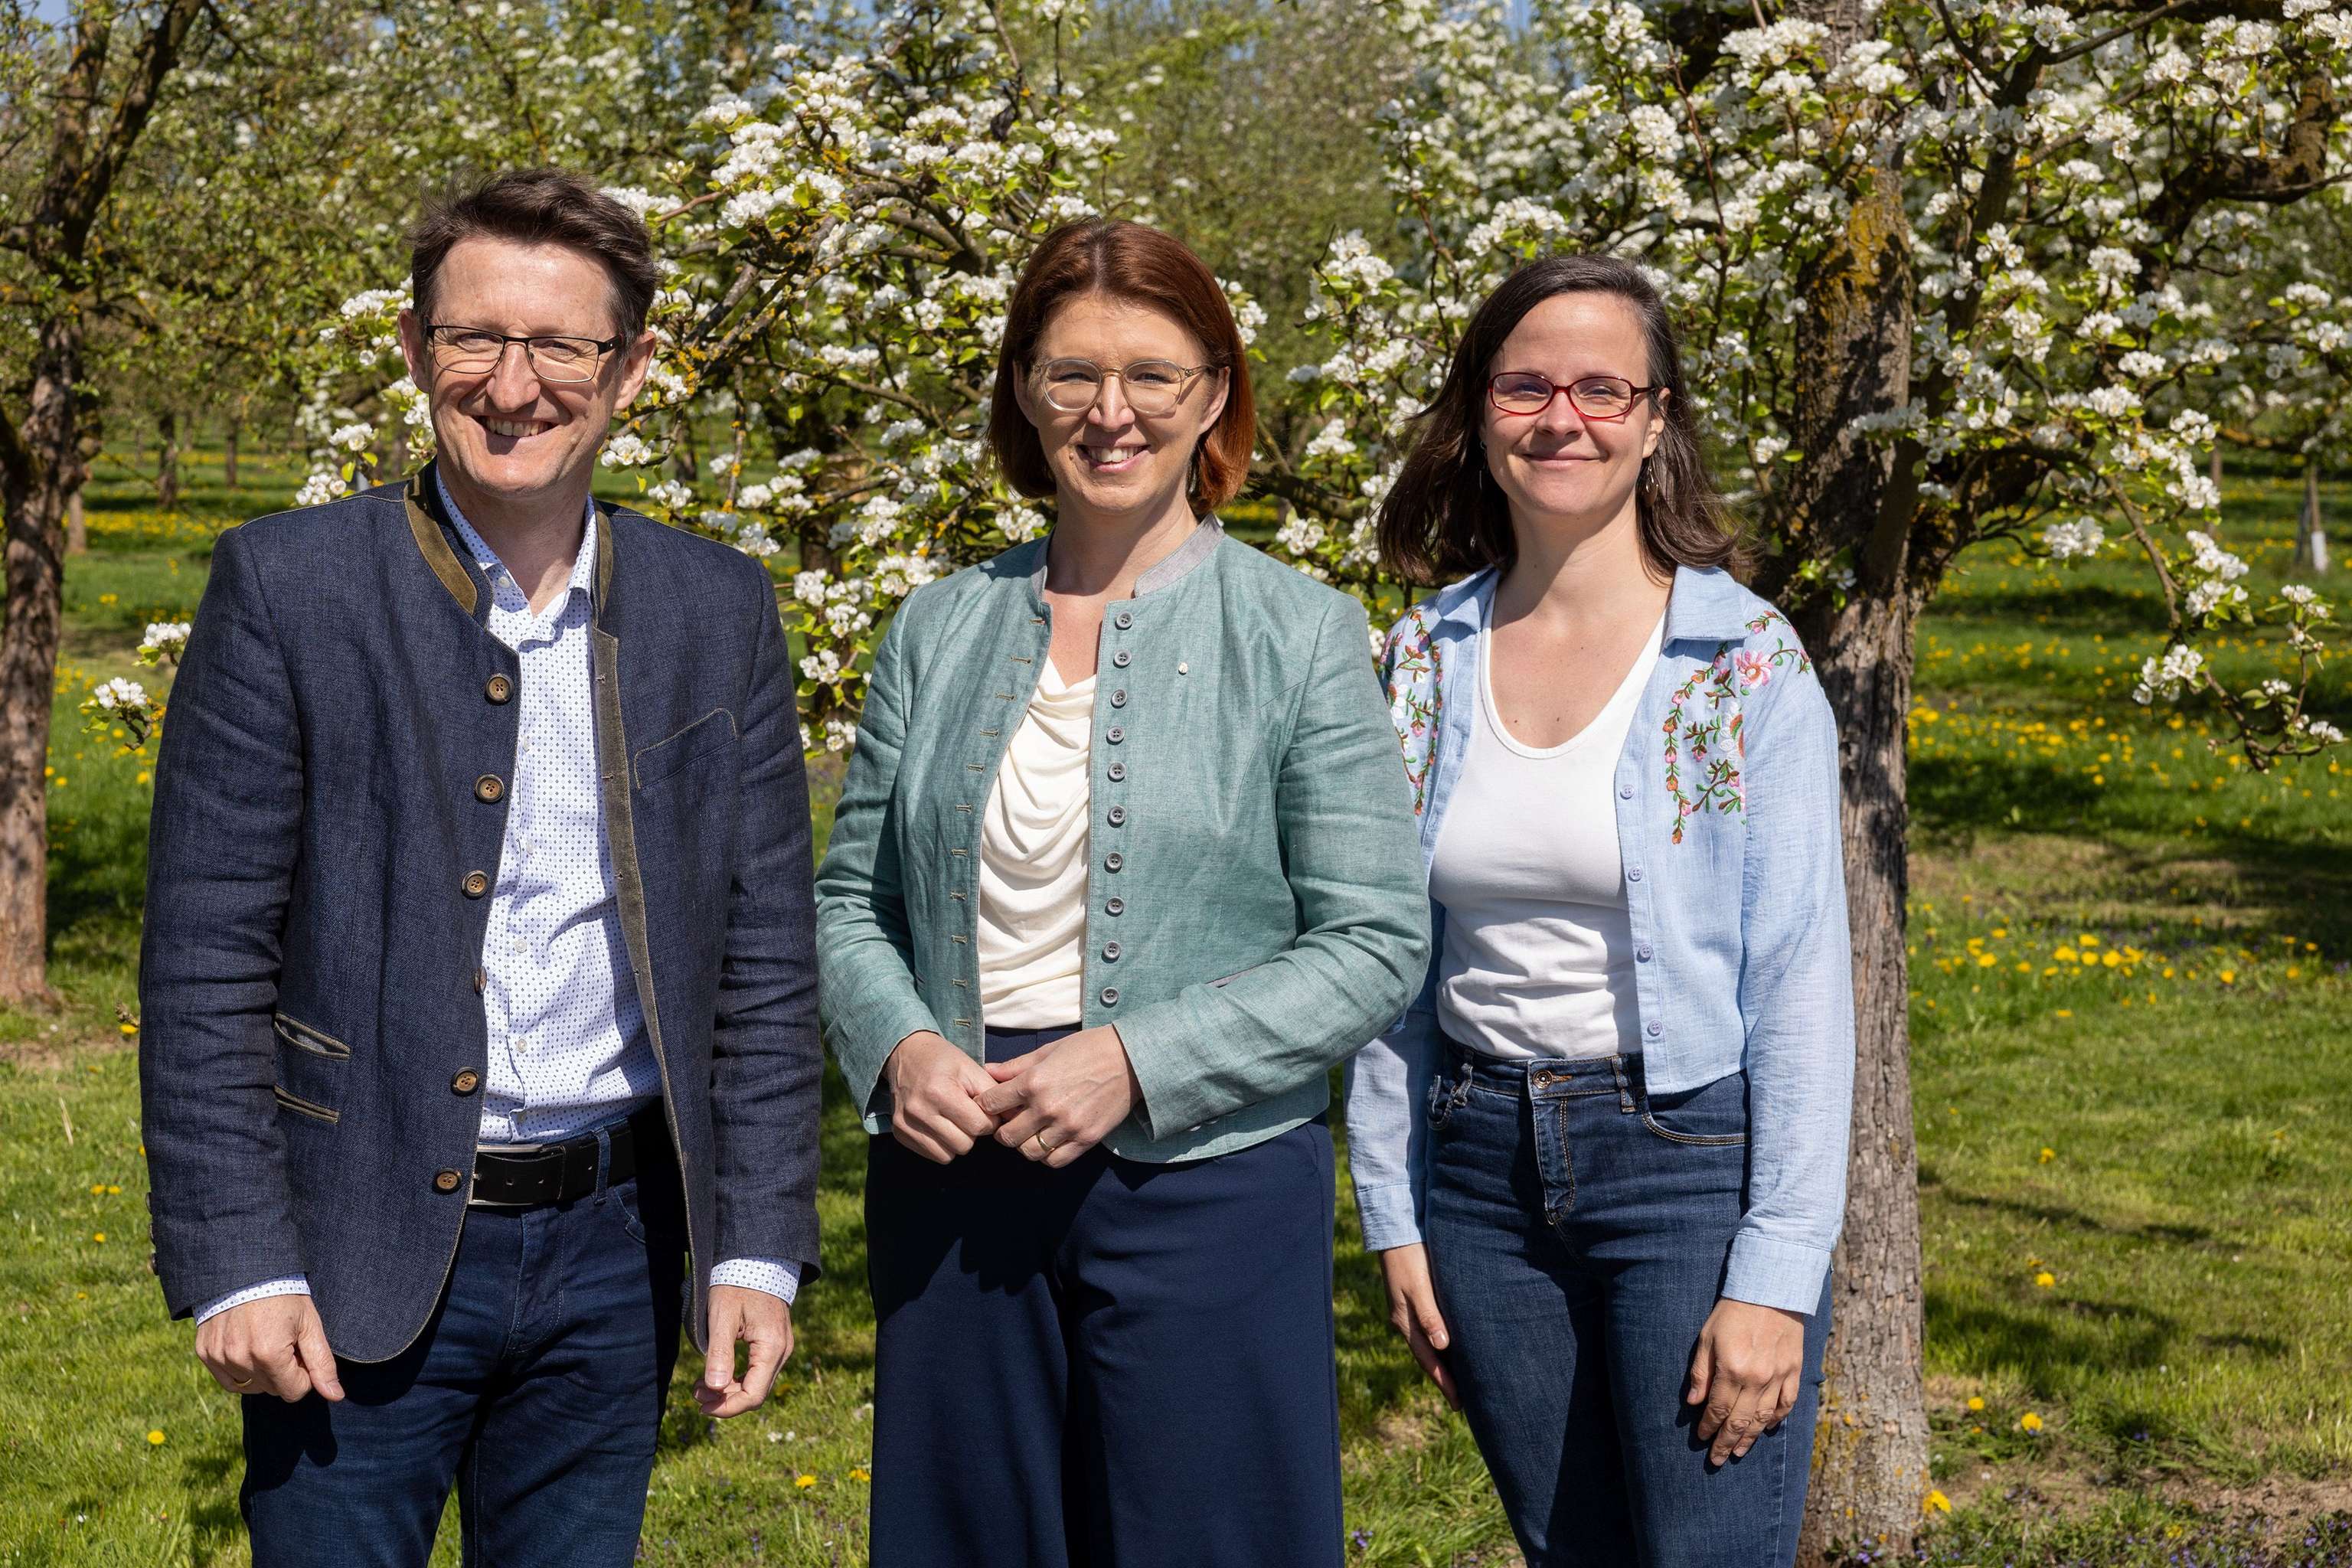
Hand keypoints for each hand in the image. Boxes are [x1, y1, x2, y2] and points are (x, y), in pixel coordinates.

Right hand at [195, 1295, 344, 1403]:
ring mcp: (219, 1357)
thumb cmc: (284, 1295)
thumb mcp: (309, 1325)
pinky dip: (242, 1370)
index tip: (302, 1350)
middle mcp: (241, 1359)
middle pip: (273, 1389)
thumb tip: (335, 1396)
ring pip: (251, 1386)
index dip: (304, 1374)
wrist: (246, 1269)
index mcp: (270, 1354)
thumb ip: (322, 1363)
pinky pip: (229, 1380)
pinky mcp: (205, 1353)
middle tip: (285, 1341)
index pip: (294, 1391)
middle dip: (285, 1371)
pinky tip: (249, 1348)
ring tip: (266, 1340)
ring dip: (263, 1372)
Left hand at [698, 1285, 793, 1418]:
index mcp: (771, 1347)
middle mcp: (782, 1351)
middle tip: (696, 1392)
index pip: (753, 1395)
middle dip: (725, 1399)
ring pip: (757, 1383)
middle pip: (756, 1392)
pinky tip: (718, 1372)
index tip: (702, 1406)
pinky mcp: (774, 1342)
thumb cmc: (737, 1284)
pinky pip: (758, 1370)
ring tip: (701, 1384)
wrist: (756, 1259)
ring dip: (729, 1389)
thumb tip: (715, 1390)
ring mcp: (781, 1347)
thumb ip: (720, 1354)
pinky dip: (737, 1377)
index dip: (727, 1407)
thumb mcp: (722, 1317)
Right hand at [882, 1030, 999, 1162]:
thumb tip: (1013, 1117)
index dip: (989, 1120)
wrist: (906, 1054)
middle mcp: (919, 1110)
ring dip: (957, 1141)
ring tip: (954, 1120)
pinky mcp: (899, 1133)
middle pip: (964, 1145)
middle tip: (969, 1115)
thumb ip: (993, 1094)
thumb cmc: (943, 1060)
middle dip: (972, 1132)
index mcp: (939, 1091)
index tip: (985, 1110)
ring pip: (948, 1155)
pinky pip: (932, 1155)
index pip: (978, 1126)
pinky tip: (940, 1126)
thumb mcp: (971, 1068)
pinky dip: (941, 1145)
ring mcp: (906, 1124)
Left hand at [974, 1025, 1139, 1166]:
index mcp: (1033, 1081)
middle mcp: (1047, 1107)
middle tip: (1010, 1122)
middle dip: (1002, 1130)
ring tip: (1030, 1133)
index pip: (991, 1104)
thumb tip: (987, 1072)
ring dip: (1024, 1145)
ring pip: (1028, 1152)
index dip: (986, 1105)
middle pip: (1006, 1136)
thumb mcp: (1048, 1050)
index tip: (991, 1105)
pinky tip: (1050, 1141)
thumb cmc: (1088, 1049)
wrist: (1131, 1059)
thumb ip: (1016, 1066)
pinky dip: (1047, 1155)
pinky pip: (1055, 1161)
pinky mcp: (1086, 1139)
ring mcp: (1067, 1126)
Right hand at [1377, 1243, 1458, 1408]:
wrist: (1396, 1232)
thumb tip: (1442, 1347)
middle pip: (1428, 1357)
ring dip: (1444, 1363)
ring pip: (1430, 1345)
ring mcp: (1411, 1311)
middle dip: (1444, 1379)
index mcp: (1405, 1322)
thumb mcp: (1419, 1286)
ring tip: (1462, 1380)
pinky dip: (1443, 1343)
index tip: (1459, 1403)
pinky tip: (1453, 1346)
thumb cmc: (1410, 1258)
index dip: (1444, 1382)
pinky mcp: (1418, 1299)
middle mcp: (1407, 1321)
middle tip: (1463, 1402)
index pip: (1428, 1360)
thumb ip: (1430, 1315)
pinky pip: (1432, 1329)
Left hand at [1685, 1298, 1805, 1464]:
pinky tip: (1766, 1429)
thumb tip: (1693, 1403)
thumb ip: (1701, 1372)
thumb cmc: (1733, 1312)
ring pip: (1763, 1418)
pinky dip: (1776, 1420)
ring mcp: (1778, 1377)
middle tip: (1716, 1460)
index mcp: (1732, 1369)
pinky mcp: (1794, 1371)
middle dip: (1725, 1443)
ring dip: (1749, 1438)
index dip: (1708, 1427)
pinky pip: (1786, 1404)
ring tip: (1738, 1453)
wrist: (1771, 1290)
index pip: (1717, 1409)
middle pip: (1739, 1421)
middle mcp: (1756, 1378)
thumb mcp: (1707, 1337)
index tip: (1701, 1438)